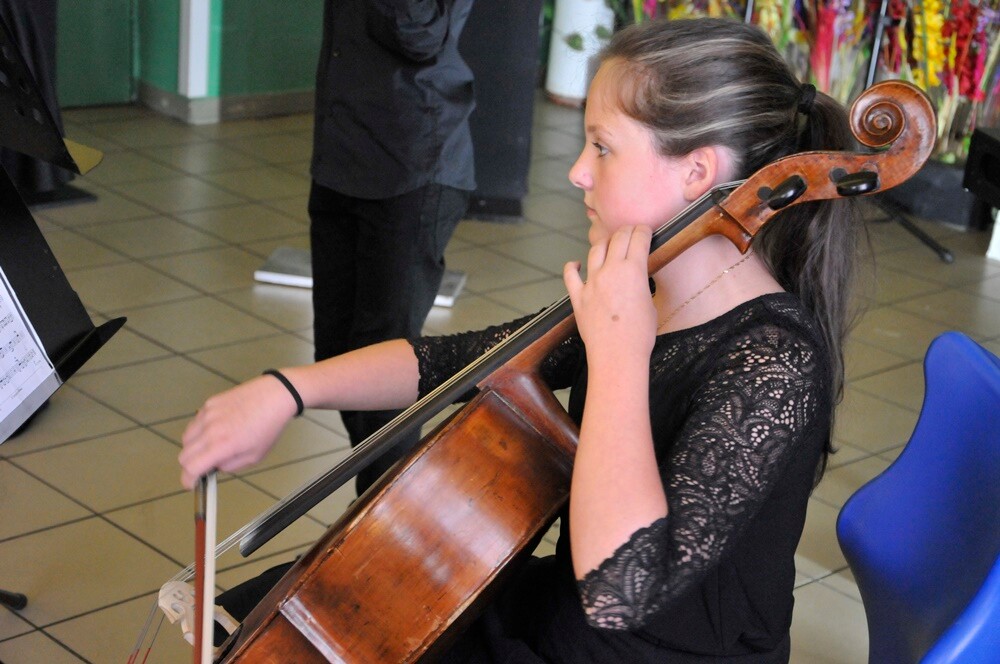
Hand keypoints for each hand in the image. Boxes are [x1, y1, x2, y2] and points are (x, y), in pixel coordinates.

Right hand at [178, 375, 297, 489]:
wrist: (274, 396)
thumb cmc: (268, 427)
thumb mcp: (254, 457)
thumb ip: (230, 466)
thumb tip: (214, 466)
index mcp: (222, 445)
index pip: (191, 467)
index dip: (188, 480)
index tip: (190, 484)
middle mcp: (209, 429)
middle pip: (183, 455)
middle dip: (191, 466)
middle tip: (203, 467)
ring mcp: (207, 414)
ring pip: (186, 438)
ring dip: (194, 448)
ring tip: (211, 447)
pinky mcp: (209, 403)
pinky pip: (195, 422)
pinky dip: (200, 431)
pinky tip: (217, 430)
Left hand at [563, 225, 657, 366]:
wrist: (617, 355)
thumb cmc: (640, 335)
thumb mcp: (650, 302)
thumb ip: (641, 283)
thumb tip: (635, 278)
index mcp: (633, 270)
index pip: (638, 238)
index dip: (643, 230)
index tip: (645, 230)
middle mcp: (610, 271)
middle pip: (617, 238)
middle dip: (626, 231)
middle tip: (630, 232)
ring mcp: (591, 283)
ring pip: (595, 251)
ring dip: (604, 243)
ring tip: (609, 244)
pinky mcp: (578, 297)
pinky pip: (570, 275)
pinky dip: (572, 266)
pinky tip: (575, 264)